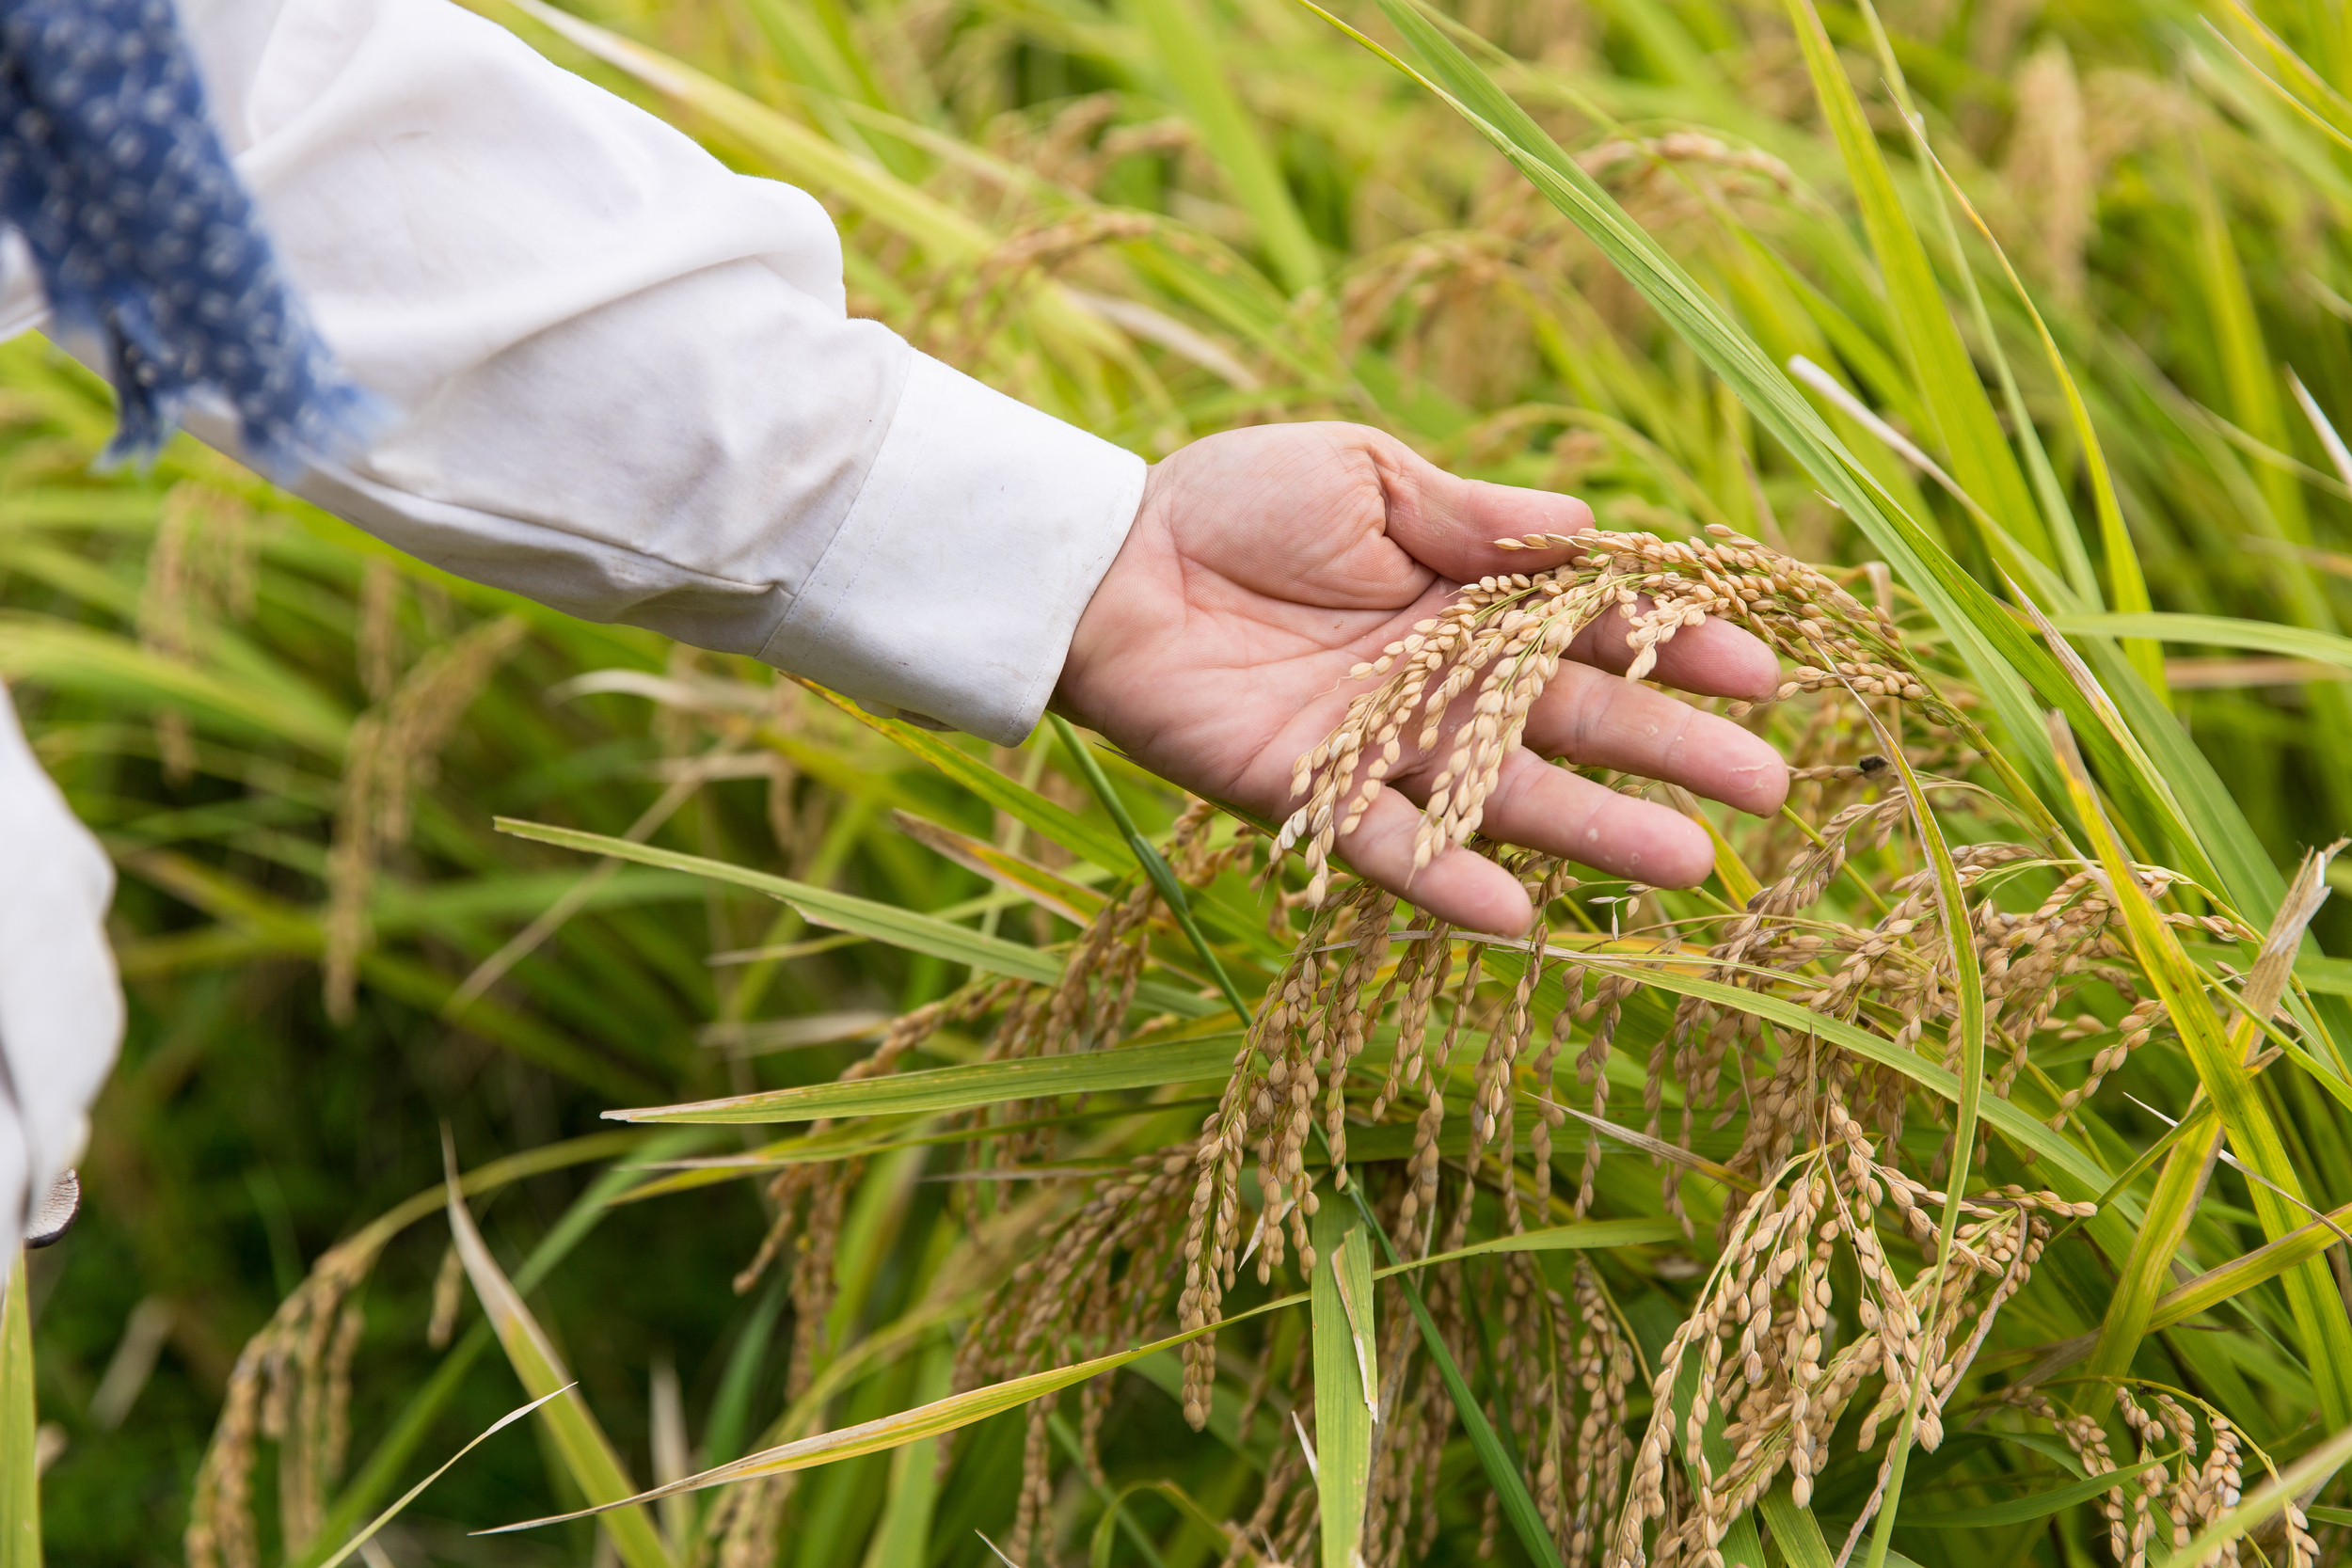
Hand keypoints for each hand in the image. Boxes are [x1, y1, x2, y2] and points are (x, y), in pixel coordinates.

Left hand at [1055, 423, 1788, 935]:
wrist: (1107, 561)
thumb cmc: (1235, 503)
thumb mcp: (1366, 475)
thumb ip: (1471, 516)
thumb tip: (1586, 530)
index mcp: (1466, 598)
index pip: (1595, 630)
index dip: (1677, 649)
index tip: (1763, 672)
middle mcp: (1441, 683)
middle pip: (1577, 723)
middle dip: (1674, 752)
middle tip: (1771, 791)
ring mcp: (1384, 747)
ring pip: (1508, 796)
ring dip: (1598, 830)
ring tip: (1694, 864)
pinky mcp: (1312, 795)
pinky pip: (1390, 850)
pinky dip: (1451, 882)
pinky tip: (1524, 921)